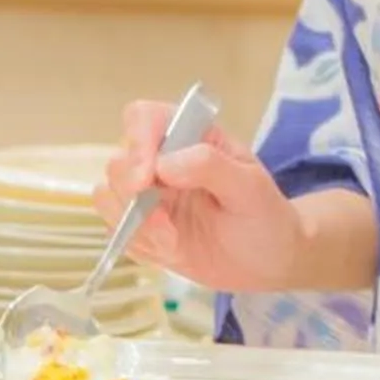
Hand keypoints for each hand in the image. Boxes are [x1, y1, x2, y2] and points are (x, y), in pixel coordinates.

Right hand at [97, 105, 305, 292]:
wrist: (270, 261)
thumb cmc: (265, 215)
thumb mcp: (250, 187)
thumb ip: (210, 166)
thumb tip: (164, 163)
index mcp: (190, 137)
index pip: (144, 117)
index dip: (138, 142)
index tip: (148, 177)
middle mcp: (163, 161)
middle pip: (119, 160)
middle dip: (132, 194)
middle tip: (164, 222)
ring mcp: (150, 196)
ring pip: (109, 195)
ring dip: (134, 223)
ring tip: (172, 240)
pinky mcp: (143, 228)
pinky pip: (116, 229)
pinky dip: (135, 242)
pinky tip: (170, 250)